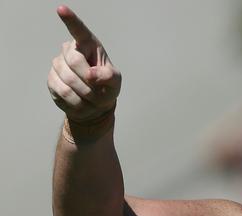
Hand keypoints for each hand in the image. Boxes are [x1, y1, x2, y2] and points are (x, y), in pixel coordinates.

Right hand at [48, 5, 120, 122]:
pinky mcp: (51, 80)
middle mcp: (70, 51)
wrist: (95, 105)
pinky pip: (63, 93)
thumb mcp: (115, 81)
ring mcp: (58, 65)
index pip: (79, 31)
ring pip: (69, 81)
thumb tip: (91, 74)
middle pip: (75, 62)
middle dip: (90, 82)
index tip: (61, 9)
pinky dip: (78, 103)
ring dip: (86, 96)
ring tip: (92, 99)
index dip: (70, 20)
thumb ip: (108, 76)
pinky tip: (82, 102)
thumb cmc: (106, 86)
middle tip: (100, 93)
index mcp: (88, 45)